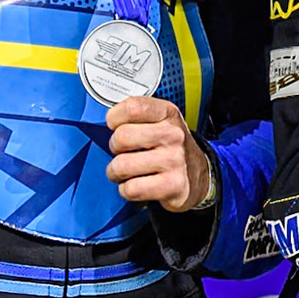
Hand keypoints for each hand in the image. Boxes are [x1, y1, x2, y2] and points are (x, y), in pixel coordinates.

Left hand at [107, 96, 210, 212]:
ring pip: (121, 166)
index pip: (132, 107)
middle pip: (121, 137)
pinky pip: (131, 189)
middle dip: (114, 148)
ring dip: (116, 173)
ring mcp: (174, 160)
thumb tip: (101, 124)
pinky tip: (137, 184)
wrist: (197, 175)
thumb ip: (135, 117)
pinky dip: (126, 190)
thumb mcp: (160, 122)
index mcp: (168, 113)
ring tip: (126, 171)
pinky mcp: (172, 186)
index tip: (116, 125)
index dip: (114, 118)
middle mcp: (173, 135)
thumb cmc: (169, 147)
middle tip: (123, 152)